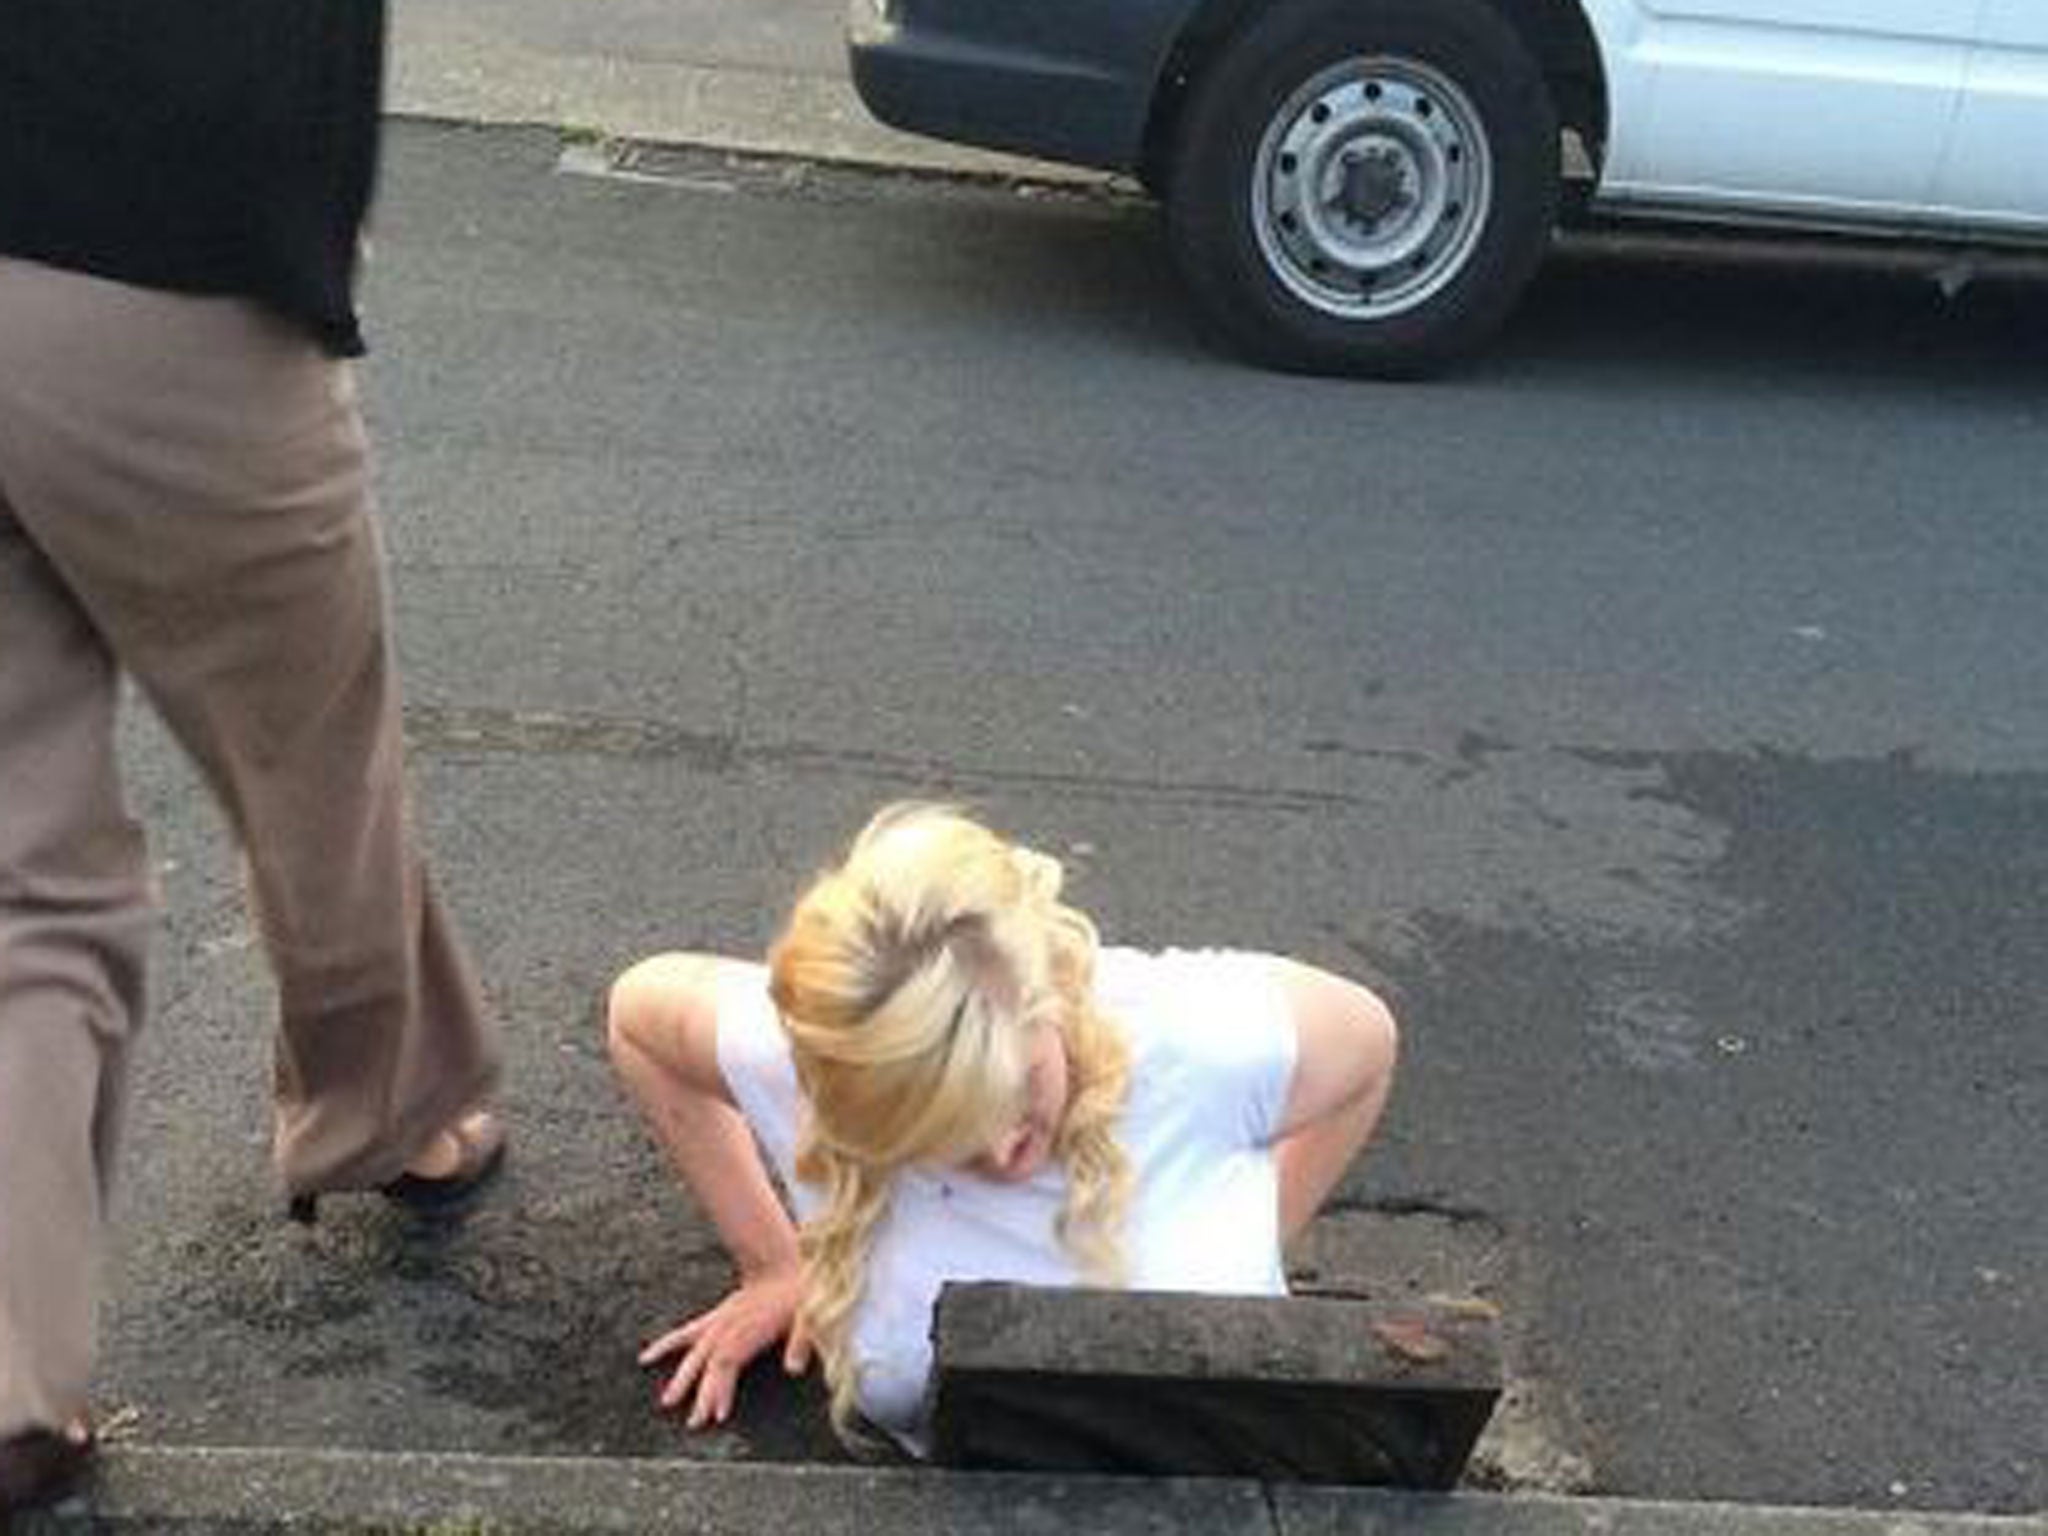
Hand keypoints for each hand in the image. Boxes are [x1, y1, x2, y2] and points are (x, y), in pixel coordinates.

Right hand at [638, 1267, 812, 1429]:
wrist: (782, 1263)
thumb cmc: (798, 1292)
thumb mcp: (808, 1316)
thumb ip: (800, 1342)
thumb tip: (794, 1370)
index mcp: (747, 1331)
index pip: (727, 1365)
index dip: (720, 1391)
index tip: (715, 1417)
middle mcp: (726, 1328)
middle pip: (708, 1365)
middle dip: (701, 1395)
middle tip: (694, 1424)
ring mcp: (718, 1322)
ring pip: (693, 1353)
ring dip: (681, 1378)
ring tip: (666, 1402)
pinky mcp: (715, 1317)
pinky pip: (685, 1333)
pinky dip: (666, 1344)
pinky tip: (647, 1356)